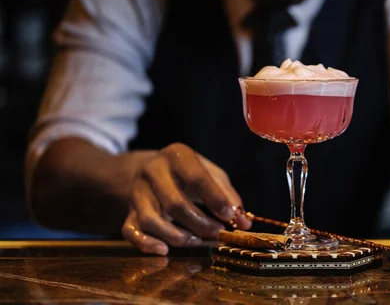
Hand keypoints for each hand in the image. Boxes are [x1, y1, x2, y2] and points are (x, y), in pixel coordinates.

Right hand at [121, 143, 250, 254]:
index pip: (196, 178)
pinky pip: (130, 231)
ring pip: (151, 220)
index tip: (229, 216)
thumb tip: (244, 223)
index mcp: (177, 155)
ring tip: (198, 241)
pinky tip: (164, 250)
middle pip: (174, 203)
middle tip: (218, 233)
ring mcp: (137, 192)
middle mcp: (153, 170)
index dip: (215, 199)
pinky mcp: (128, 211)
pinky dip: (146, 244)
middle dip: (200, 223)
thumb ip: (228, 196)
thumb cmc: (190, 172)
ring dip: (177, 237)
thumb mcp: (211, 173)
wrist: (153, 169)